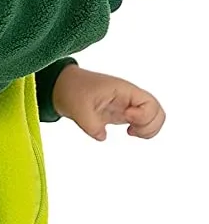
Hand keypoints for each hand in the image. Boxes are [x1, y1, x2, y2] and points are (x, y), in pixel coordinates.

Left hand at [51, 64, 165, 140]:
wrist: (65, 87)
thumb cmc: (73, 91)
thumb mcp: (78, 109)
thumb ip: (91, 125)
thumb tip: (103, 137)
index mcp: (124, 90)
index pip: (149, 103)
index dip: (143, 115)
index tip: (126, 117)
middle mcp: (130, 97)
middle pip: (157, 111)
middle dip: (150, 126)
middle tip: (132, 131)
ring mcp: (128, 105)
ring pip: (154, 117)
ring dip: (148, 129)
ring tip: (132, 133)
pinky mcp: (123, 113)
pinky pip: (143, 122)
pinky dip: (142, 130)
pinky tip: (129, 132)